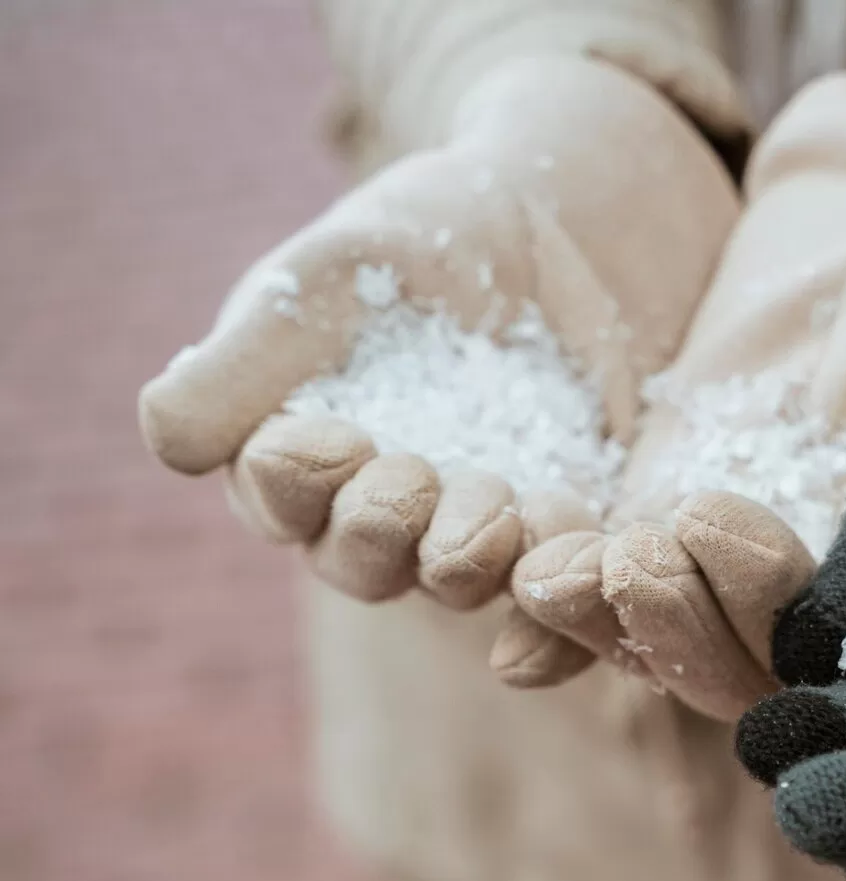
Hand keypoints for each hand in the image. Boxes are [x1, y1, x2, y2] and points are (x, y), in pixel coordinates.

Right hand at [138, 55, 735, 608]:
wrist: (567, 224)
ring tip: (494, 506)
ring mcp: (482, 534)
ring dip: (469, 554)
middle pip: (362, 564)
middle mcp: (385, 519)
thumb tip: (169, 442)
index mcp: (303, 460)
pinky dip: (563, 589)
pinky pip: (561, 588)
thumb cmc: (424, 240)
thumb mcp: (332, 273)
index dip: (295, 483)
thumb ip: (249, 355)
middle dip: (379, 528)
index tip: (328, 438)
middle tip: (409, 479)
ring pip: (459, 581)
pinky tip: (574, 567)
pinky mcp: (570, 534)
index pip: (278, 500)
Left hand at [493, 73, 845, 717]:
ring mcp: (713, 575)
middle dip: (672, 626)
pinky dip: (554, 613)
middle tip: (636, 552)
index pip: (818, 649)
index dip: (760, 609)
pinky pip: (597, 594)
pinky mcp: (645, 529)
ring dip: (597, 621)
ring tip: (548, 573)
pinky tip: (513, 598)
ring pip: (652, 644)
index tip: (711, 516)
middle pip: (729, 673)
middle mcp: (796, 603)